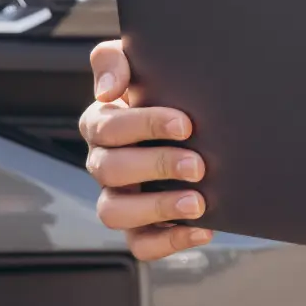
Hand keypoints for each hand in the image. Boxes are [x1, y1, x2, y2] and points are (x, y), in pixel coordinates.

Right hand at [79, 39, 212, 259]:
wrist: (202, 126)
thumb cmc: (169, 91)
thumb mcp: (144, 65)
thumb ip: (114, 60)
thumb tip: (108, 90)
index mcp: (102, 125)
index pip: (106, 126)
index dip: (143, 125)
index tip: (185, 124)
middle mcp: (104, 163)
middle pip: (110, 170)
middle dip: (156, 165)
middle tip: (198, 164)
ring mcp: (119, 198)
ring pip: (114, 213)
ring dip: (157, 208)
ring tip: (197, 202)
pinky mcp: (140, 228)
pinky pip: (141, 245)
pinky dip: (169, 242)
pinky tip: (203, 229)